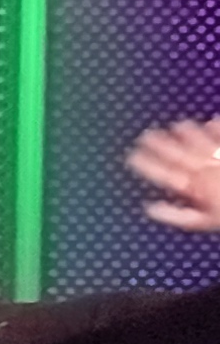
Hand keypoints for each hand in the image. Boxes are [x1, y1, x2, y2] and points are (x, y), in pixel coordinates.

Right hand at [124, 119, 219, 233]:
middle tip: (144, 135)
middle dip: (160, 145)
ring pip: (200, 142)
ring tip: (176, 125)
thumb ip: (176, 214)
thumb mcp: (203, 222)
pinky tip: (211, 121)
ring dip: (187, 133)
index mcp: (195, 186)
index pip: (165, 173)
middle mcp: (207, 168)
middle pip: (179, 154)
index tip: (131, 156)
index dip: (147, 164)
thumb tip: (150, 208)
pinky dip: (217, 129)